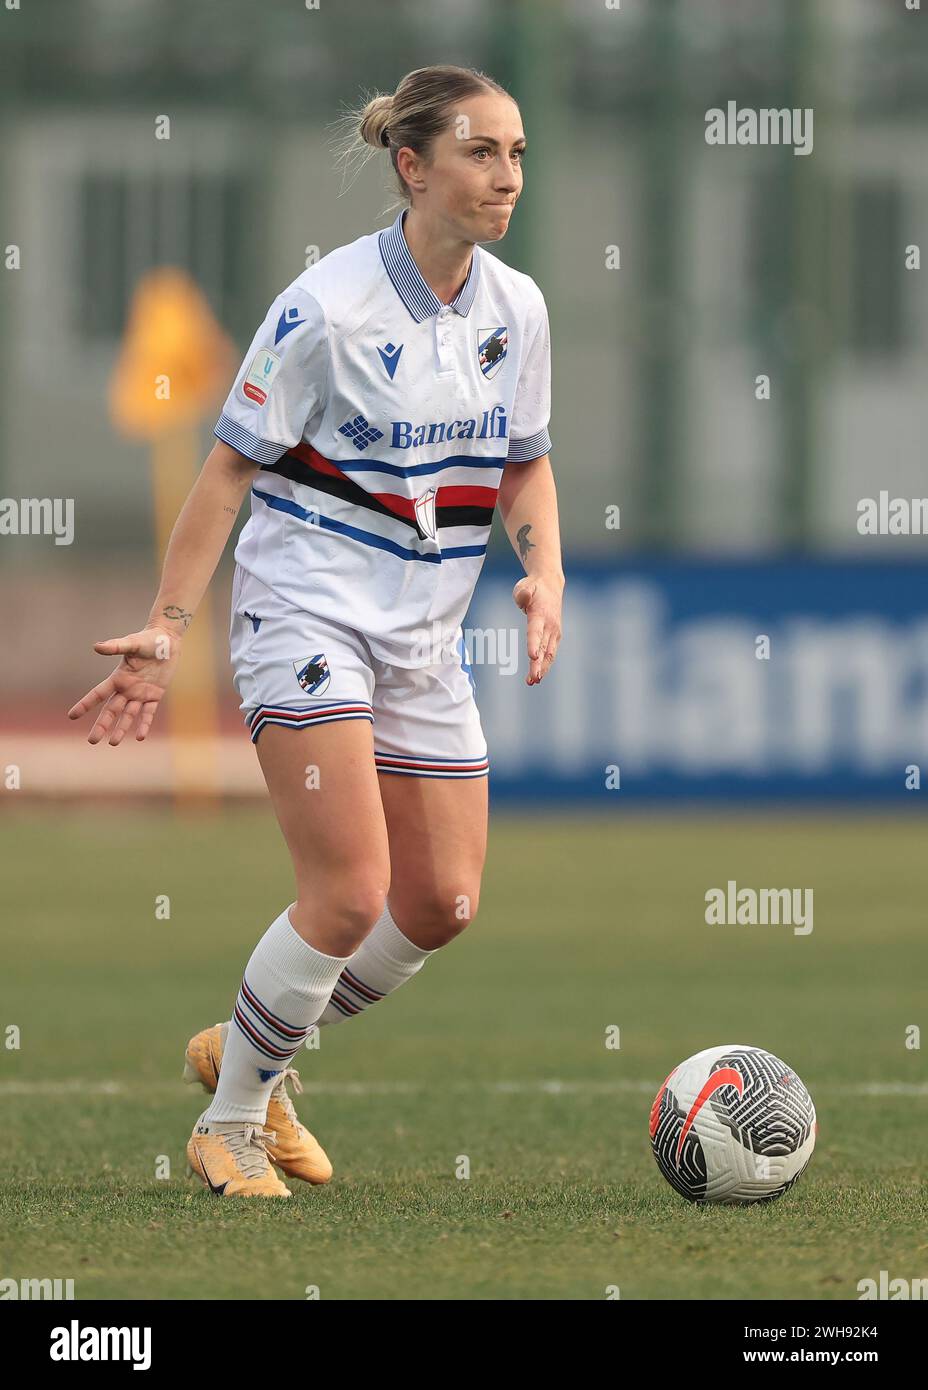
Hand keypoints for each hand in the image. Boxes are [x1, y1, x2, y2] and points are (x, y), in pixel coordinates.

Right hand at [67, 626, 182, 744]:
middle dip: (102, 725)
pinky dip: (144, 724)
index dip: (85, 704)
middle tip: (92, 741)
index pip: (98, 694)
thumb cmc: (147, 639)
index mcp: (118, 677)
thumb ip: (115, 646)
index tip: (72, 716)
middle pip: (111, 710)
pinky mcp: (155, 695)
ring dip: (121, 729)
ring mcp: (140, 693)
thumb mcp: (131, 643)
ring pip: (128, 715)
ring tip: (113, 743)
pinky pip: (148, 713)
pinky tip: (140, 737)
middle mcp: (126, 688)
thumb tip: (96, 647)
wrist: (167, 640)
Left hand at [512, 574, 562, 684]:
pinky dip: (544, 665)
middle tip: (533, 679)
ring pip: (548, 654)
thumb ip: (523, 593)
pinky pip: (550, 653)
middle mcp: (550, 626)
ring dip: (541, 669)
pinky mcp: (554, 637)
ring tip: (532, 682)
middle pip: (544, 648)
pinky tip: (536, 677)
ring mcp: (554, 632)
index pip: (536, 632)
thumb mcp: (525, 586)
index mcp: (541, 615)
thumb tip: (523, 598)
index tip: (532, 656)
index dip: (534, 644)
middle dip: (538, 665)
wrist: (551, 585)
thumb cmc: (533, 587)